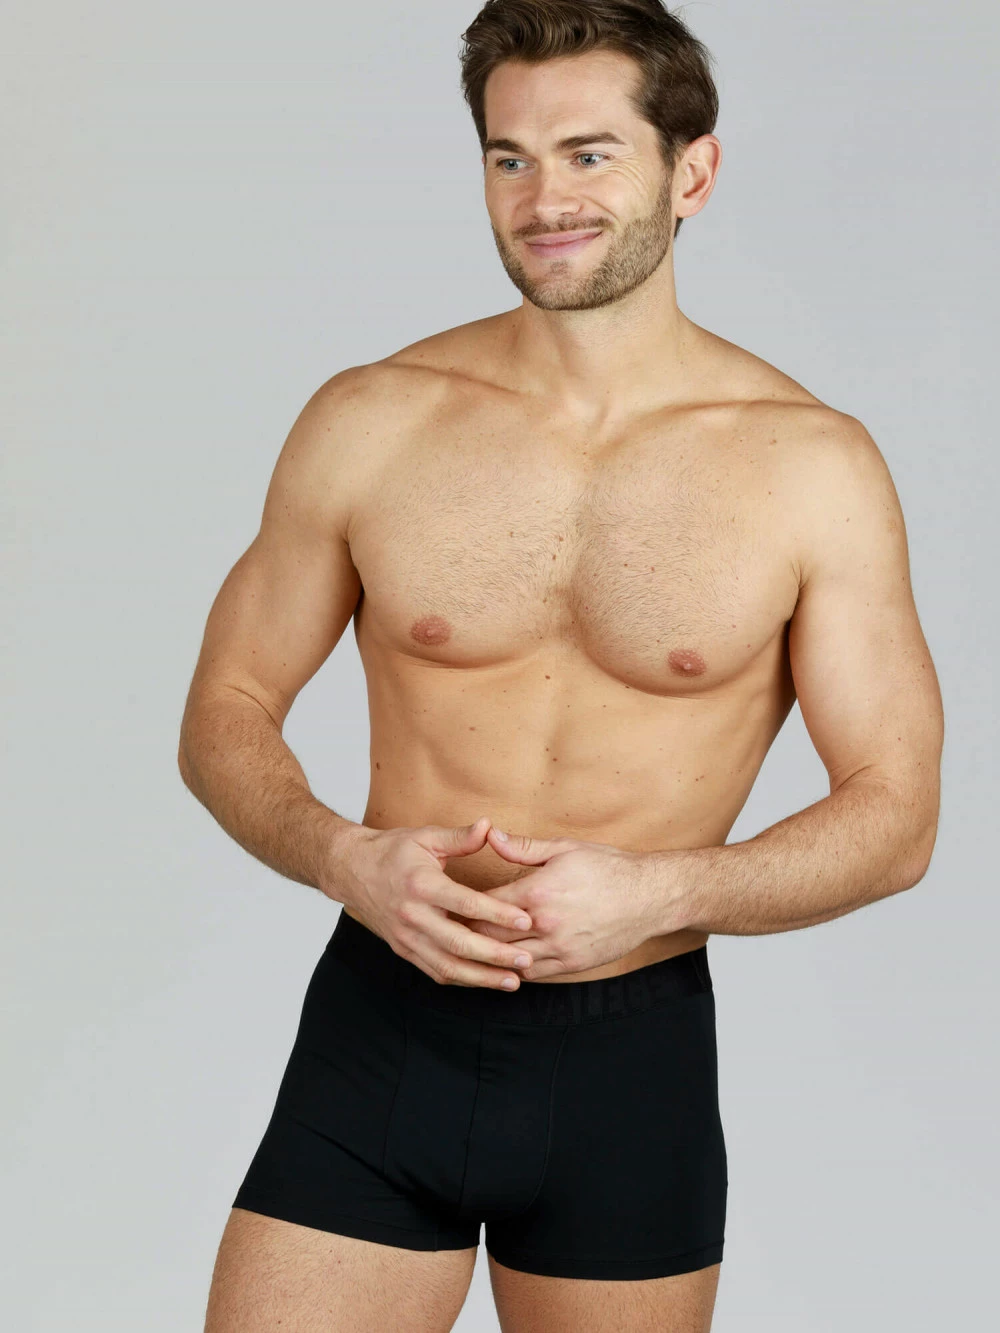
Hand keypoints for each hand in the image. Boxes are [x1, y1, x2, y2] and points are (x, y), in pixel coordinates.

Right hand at [333, 816, 537, 989]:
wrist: (351, 870)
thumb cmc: (392, 851)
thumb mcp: (425, 837)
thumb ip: (459, 837)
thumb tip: (489, 826)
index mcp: (421, 884)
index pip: (465, 904)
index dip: (497, 914)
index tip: (526, 920)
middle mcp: (412, 915)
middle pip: (458, 942)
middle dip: (495, 955)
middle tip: (526, 961)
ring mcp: (406, 936)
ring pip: (447, 965)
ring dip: (481, 977)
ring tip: (512, 981)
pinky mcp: (403, 949)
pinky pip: (434, 971)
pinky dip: (462, 979)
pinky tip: (485, 981)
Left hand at [459, 827, 658, 980]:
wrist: (650, 897)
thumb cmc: (608, 868)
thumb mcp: (564, 849)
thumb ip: (523, 847)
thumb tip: (491, 835)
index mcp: (537, 893)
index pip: (483, 906)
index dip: (462, 906)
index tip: (448, 905)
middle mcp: (544, 925)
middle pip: (489, 939)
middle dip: (469, 934)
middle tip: (449, 931)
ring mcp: (559, 949)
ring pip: (508, 961)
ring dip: (489, 957)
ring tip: (469, 951)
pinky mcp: (572, 965)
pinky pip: (533, 974)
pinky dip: (515, 969)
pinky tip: (504, 963)